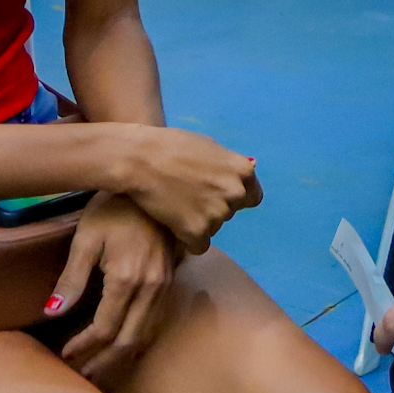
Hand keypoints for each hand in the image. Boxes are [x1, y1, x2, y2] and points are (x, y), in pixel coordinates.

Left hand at [44, 193, 178, 385]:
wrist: (156, 185)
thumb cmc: (113, 208)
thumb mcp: (86, 238)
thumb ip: (71, 278)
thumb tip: (51, 313)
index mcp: (128, 279)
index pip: (104, 329)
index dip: (83, 348)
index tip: (65, 356)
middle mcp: (152, 288)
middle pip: (128, 342)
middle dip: (103, 364)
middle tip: (81, 377)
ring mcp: (165, 286)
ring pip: (145, 337)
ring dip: (121, 358)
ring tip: (99, 370)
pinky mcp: (170, 282)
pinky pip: (155, 323)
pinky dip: (137, 341)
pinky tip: (122, 346)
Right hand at [101, 124, 261, 253]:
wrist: (140, 159)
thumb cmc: (171, 147)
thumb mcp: (210, 147)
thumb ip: (228, 166)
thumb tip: (244, 174)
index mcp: (243, 171)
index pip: (252, 197)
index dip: (233, 198)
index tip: (216, 196)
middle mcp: (235, 193)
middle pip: (230, 212)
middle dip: (213, 208)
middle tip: (188, 197)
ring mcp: (218, 214)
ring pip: (213, 228)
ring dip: (199, 223)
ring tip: (177, 206)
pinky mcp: (198, 232)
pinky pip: (199, 246)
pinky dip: (187, 239)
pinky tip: (173, 224)